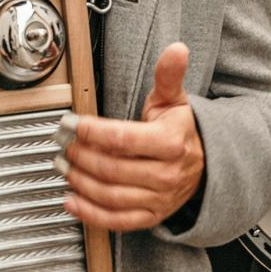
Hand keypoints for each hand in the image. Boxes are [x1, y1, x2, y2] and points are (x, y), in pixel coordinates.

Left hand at [59, 43, 205, 231]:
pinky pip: (117, 221)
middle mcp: (166, 174)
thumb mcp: (175, 100)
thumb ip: (169, 76)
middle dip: (79, 156)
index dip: (90, 132)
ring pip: (110, 195)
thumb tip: (176, 50)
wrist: (207, 164)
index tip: (71, 125)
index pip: (121, 139)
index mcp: (170, 143)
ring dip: (79, 182)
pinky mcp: (152, 216)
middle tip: (62, 145)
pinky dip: (90, 214)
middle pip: (111, 168)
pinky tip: (71, 200)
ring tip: (63, 167)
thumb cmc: (182, 131)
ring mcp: (159, 198)